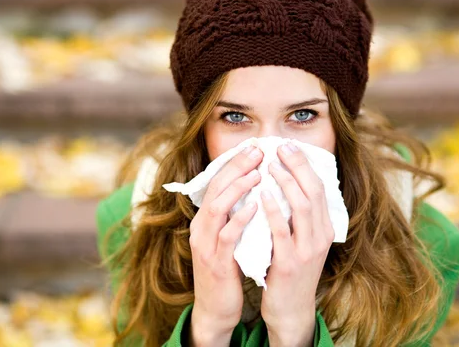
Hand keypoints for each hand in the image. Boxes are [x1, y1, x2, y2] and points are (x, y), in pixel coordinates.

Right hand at [188, 145, 263, 346]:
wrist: (217, 309)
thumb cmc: (228, 270)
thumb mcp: (228, 238)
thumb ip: (235, 216)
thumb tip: (256, 190)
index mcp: (205, 221)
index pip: (216, 183)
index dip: (234, 164)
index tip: (253, 148)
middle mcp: (201, 228)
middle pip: (215, 189)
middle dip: (236, 168)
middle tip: (256, 152)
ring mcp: (206, 245)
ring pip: (217, 208)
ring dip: (237, 189)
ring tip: (257, 173)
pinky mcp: (216, 263)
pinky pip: (227, 236)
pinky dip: (240, 219)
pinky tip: (256, 206)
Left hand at [260, 142, 334, 346]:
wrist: (290, 309)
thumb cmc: (290, 269)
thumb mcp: (302, 240)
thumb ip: (298, 216)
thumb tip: (286, 182)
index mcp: (324, 228)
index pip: (319, 188)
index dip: (305, 165)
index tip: (289, 146)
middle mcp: (320, 236)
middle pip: (314, 191)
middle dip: (298, 165)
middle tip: (281, 146)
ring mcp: (307, 250)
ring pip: (302, 207)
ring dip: (286, 182)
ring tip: (271, 165)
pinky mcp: (289, 263)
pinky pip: (282, 230)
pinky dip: (273, 210)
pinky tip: (262, 195)